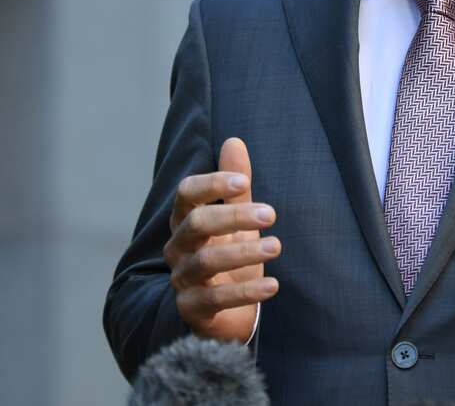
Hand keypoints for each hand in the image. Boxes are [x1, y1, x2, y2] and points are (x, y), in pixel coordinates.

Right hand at [164, 137, 280, 340]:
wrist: (224, 314)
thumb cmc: (229, 258)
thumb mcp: (238, 220)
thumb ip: (237, 185)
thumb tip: (234, 141)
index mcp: (186, 220)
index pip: (187, 194)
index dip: (212, 184)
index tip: (244, 181)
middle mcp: (178, 248)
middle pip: (196, 224)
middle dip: (233, 216)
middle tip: (271, 214)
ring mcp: (182, 279)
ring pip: (205, 262)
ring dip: (244, 253)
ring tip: (277, 246)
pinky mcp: (192, 309)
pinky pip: (215, 299)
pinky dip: (245, 291)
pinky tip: (273, 285)